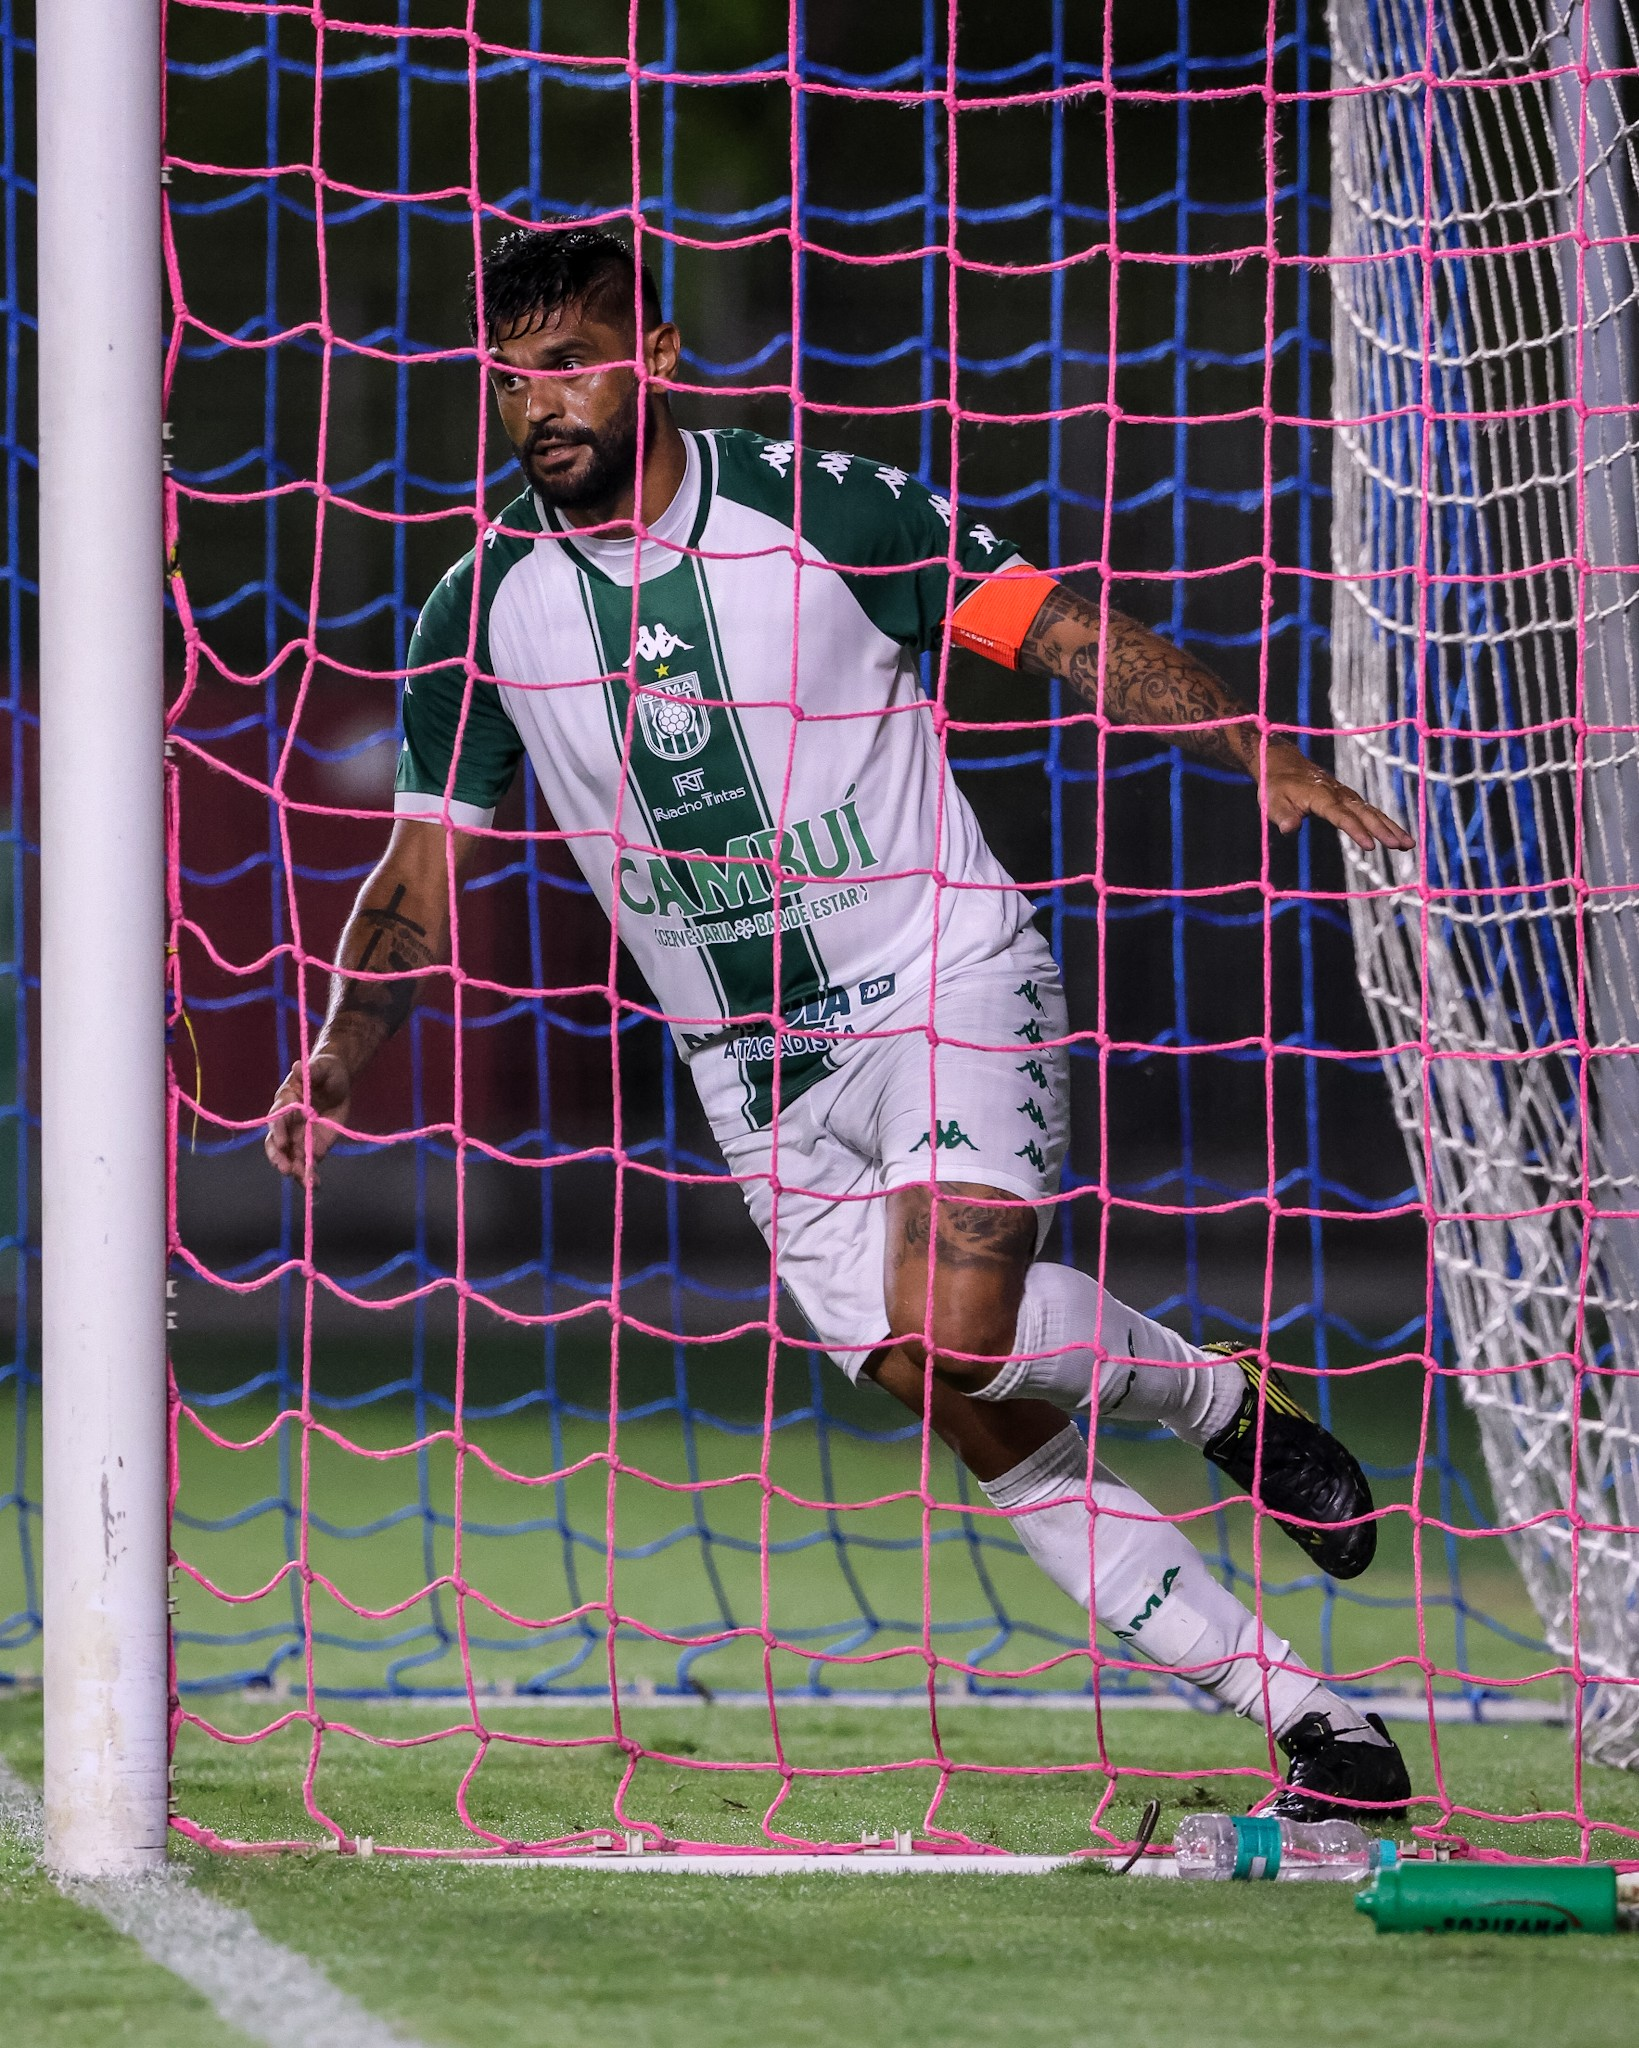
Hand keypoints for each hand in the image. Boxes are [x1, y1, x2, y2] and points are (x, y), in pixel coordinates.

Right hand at [264, 1052, 352, 1186]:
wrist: (336, 1081)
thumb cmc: (326, 1070)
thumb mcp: (323, 1067)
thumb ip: (311, 1071)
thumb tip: (298, 1067)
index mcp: (285, 1102)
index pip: (277, 1118)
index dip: (278, 1130)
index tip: (283, 1141)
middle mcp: (287, 1123)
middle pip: (276, 1143)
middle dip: (279, 1157)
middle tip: (286, 1168)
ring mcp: (298, 1136)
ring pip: (289, 1157)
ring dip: (295, 1171)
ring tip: (306, 1182)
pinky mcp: (312, 1146)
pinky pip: (307, 1162)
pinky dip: (309, 1175)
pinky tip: (314, 1184)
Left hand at [1261, 742, 1413, 853]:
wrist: (1284, 765)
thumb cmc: (1276, 786)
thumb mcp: (1271, 801)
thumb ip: (1283, 815)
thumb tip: (1288, 828)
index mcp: (1320, 796)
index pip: (1341, 816)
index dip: (1356, 831)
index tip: (1370, 846)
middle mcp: (1338, 794)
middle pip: (1364, 814)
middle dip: (1384, 830)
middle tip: (1401, 846)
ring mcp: (1346, 796)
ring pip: (1372, 812)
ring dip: (1391, 827)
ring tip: (1409, 844)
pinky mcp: (1349, 799)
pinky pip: (1370, 812)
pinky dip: (1385, 823)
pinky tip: (1398, 836)